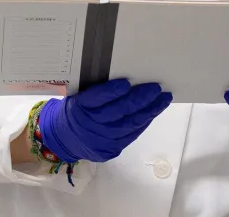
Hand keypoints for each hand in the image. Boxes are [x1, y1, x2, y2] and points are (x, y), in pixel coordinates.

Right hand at [38, 79, 171, 162]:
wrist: (64, 139)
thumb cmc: (75, 110)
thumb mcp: (77, 96)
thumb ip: (96, 90)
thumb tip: (126, 78)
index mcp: (80, 107)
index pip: (97, 98)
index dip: (112, 91)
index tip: (127, 82)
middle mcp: (91, 125)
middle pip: (119, 111)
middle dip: (140, 99)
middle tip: (156, 88)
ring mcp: (102, 139)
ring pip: (130, 124)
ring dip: (150, 110)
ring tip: (163, 99)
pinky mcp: (111, 149)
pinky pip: (132, 134)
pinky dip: (144, 122)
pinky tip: (153, 112)